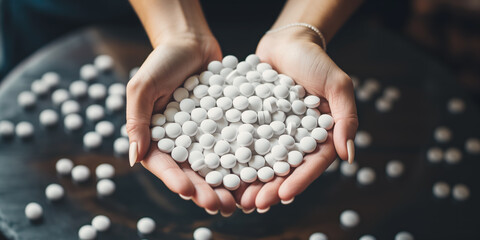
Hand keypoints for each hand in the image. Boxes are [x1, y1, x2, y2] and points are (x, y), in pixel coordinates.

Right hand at [126, 33, 236, 215]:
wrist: (192, 43)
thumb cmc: (162, 61)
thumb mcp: (143, 86)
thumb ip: (137, 120)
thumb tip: (134, 158)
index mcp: (157, 137)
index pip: (164, 165)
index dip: (175, 180)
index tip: (188, 191)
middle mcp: (182, 141)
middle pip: (192, 172)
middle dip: (205, 191)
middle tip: (220, 206)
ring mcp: (204, 136)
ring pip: (215, 166)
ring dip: (225, 185)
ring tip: (238, 202)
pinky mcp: (225, 127)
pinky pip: (233, 146)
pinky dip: (243, 162)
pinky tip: (255, 175)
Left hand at [234, 28, 357, 210]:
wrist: (286, 43)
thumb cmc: (316, 61)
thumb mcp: (338, 85)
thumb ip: (346, 118)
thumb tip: (348, 156)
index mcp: (320, 135)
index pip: (312, 164)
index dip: (299, 181)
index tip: (284, 196)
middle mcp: (296, 138)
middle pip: (285, 168)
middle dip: (271, 188)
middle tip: (255, 204)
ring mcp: (274, 132)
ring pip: (263, 160)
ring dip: (251, 180)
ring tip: (238, 198)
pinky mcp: (255, 123)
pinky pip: (246, 142)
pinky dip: (237, 157)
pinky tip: (224, 170)